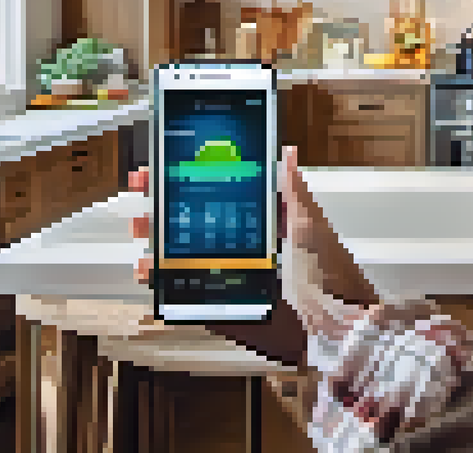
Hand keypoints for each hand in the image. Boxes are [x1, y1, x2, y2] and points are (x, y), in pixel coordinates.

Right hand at [129, 146, 376, 336]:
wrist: (332, 321)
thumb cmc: (326, 272)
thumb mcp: (308, 225)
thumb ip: (292, 190)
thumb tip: (285, 152)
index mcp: (256, 220)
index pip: (211, 192)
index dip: (183, 179)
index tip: (160, 168)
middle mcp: (238, 243)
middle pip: (189, 220)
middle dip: (160, 207)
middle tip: (141, 198)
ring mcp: (227, 271)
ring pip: (181, 253)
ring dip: (155, 243)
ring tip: (142, 235)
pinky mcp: (221, 299)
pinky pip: (185, 288)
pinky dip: (163, 280)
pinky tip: (149, 272)